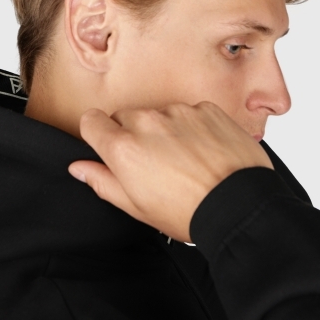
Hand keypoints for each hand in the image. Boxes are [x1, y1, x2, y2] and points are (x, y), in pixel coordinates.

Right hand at [68, 101, 273, 242]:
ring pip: (158, 114)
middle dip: (133, 135)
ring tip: (184, 160)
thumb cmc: (189, 211)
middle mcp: (147, 122)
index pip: (91, 120)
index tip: (108, 146)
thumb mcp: (137, 207)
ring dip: (164, 130)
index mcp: (123, 148)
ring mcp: (178, 112)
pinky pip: (189, 112)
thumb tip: (80, 167)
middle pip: (125, 117)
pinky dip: (192, 127)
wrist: (240, 206)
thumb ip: (102, 181)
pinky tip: (203, 151)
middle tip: (153, 163)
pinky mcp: (205, 108)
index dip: (98, 134)